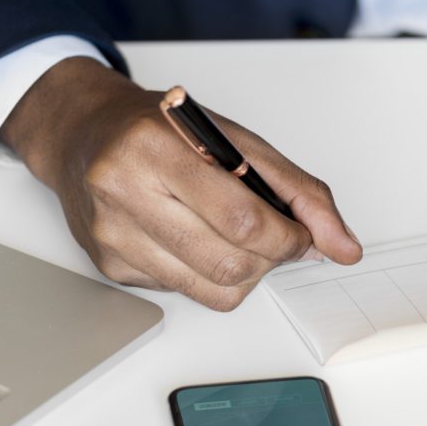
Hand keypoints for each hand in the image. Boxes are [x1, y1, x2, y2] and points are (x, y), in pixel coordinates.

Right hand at [0, 57, 361, 309]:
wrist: (84, 136)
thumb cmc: (162, 132)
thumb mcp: (236, 141)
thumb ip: (299, 192)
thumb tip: (342, 246)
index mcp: (156, 146)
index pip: (243, 220)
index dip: (288, 238)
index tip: (301, 235)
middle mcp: (123, 190)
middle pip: (230, 263)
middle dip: (270, 259)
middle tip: (275, 238)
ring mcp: (112, 234)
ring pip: (212, 290)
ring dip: (245, 273)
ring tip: (239, 240)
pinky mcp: (109, 267)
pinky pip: (186, 294)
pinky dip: (207, 276)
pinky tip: (195, 240)